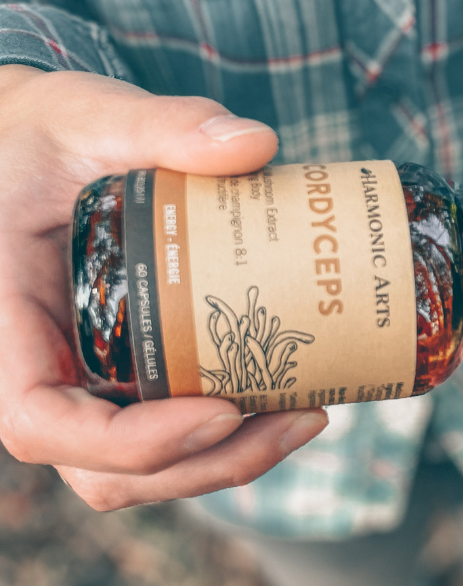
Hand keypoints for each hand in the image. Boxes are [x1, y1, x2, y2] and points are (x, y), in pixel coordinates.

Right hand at [0, 65, 327, 509]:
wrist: (37, 150)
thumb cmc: (41, 136)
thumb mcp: (86, 115)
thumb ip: (159, 123)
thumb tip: (256, 143)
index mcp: (2, 325)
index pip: (42, 421)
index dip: (132, 441)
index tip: (223, 411)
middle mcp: (36, 373)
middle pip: (109, 470)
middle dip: (210, 462)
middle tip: (302, 418)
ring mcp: (79, 385)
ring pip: (144, 468)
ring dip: (229, 460)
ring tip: (308, 415)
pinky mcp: (118, 379)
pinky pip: (166, 435)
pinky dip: (225, 435)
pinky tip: (289, 397)